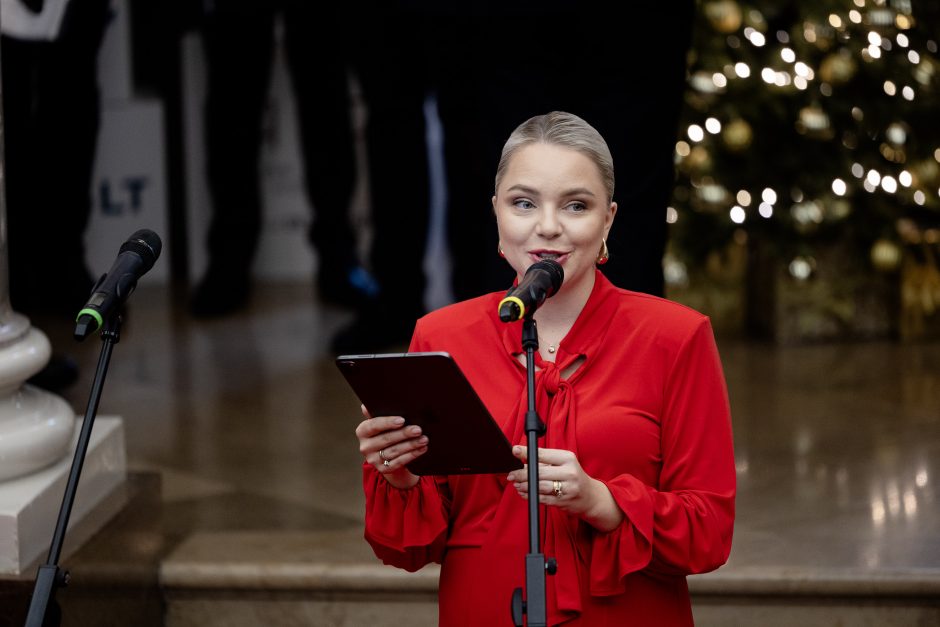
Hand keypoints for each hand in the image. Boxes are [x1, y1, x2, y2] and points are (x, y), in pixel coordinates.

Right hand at [355, 405, 426, 488]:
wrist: (388, 454)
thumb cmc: (386, 432)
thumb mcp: (381, 422)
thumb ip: (376, 413)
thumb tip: (365, 406)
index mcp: (362, 431)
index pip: (373, 425)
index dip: (387, 422)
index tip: (402, 420)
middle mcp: (365, 447)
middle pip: (386, 439)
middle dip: (404, 434)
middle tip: (418, 429)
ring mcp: (373, 459)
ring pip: (394, 451)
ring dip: (411, 445)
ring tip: (424, 439)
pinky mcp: (383, 469)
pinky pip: (399, 462)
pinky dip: (412, 455)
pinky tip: (422, 449)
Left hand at [506, 445, 623, 531]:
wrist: (591, 497)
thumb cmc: (573, 476)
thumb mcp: (564, 464)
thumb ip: (545, 461)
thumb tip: (522, 458)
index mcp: (568, 458)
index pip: (543, 454)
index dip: (526, 453)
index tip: (515, 450)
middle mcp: (569, 472)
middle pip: (539, 472)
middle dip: (521, 473)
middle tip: (511, 474)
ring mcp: (567, 488)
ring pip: (539, 486)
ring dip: (524, 486)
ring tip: (516, 484)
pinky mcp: (563, 502)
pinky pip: (542, 498)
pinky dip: (530, 495)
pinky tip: (524, 493)